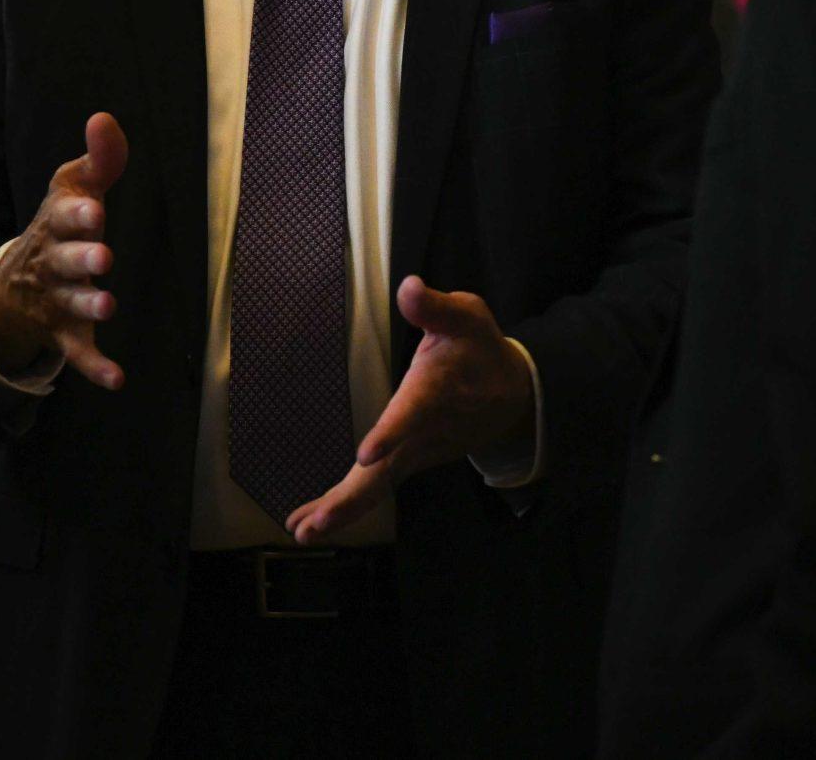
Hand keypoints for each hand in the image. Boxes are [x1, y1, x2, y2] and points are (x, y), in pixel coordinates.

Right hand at [0, 113, 127, 389]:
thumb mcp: (72, 189)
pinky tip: (118, 380)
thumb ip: (98, 159)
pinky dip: (95, 368)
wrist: (15, 283)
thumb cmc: (61, 226)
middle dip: (82, 260)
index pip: (63, 217)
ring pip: (71, 306)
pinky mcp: (66, 334)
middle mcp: (54, 264)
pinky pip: (78, 355)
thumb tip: (105, 118)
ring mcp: (58, 302)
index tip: (95, 209)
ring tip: (108, 306)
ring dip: (89, 307)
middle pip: (66, 262)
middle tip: (103, 257)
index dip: (78, 215)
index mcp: (56, 225)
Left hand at [285, 276, 533, 543]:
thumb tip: (409, 286)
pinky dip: (346, 506)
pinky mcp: (410, 462)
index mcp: (434, 393)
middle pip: (387, 471)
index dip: (392, 433)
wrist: (512, 394)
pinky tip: (312, 520)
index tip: (367, 453)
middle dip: (352, 498)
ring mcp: (417, 453)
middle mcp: (425, 432)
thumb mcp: (467, 315)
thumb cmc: (480, 348)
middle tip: (318, 522)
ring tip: (303, 528)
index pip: (412, 414)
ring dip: (342, 509)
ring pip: (378, 487)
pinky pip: (376, 488)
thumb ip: (435, 306)